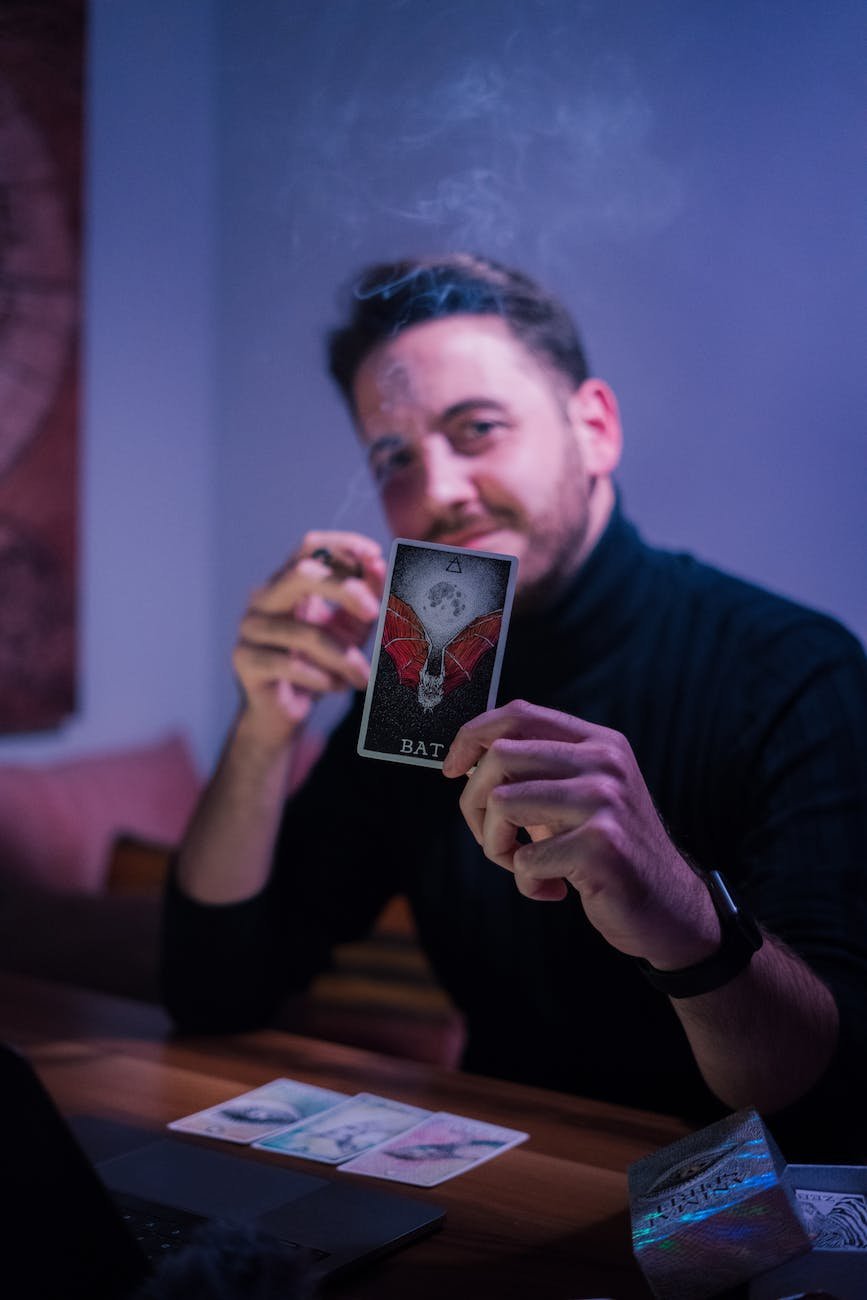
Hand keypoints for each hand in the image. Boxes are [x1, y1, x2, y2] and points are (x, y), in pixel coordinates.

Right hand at [233, 530, 385, 747]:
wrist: (284, 711)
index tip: (376, 557)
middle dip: (343, 589)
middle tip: (374, 612)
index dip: (344, 546)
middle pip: (300, 574)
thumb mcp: (351, 629)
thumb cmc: (320, 664)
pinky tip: (335, 687)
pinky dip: (321, 678)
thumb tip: (379, 566)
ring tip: (362, 677)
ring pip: (304, 632)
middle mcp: (264, 598)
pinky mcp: (244, 660)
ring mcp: (250, 628)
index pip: (311, 547)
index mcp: (288, 583)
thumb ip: (366, 598)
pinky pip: (289, 665)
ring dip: (343, 657)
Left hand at [442, 700, 719, 968]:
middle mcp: (605, 763)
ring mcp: (605, 801)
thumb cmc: (613, 854)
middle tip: (495, 840)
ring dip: (498, 847)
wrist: (670, 909)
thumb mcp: (582, 798)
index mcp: (599, 743)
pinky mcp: (601, 845)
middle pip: (501, 756)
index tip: (453, 769)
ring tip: (525, 866)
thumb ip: (538, 773)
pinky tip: (554, 889)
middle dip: (475, 805)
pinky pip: (525, 858)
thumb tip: (469, 760)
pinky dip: (526, 881)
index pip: (520, 714)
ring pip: (502, 804)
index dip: (473, 736)